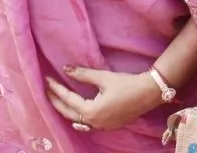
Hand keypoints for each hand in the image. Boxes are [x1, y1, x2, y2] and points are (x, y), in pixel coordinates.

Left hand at [46, 66, 162, 131]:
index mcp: (91, 111)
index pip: (68, 99)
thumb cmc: (127, 84)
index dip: (56, 89)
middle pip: (68, 113)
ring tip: (58, 100)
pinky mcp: (108, 126)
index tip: (47, 80)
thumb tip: (66, 69)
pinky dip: (78, 116)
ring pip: (76, 120)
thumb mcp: (104, 77)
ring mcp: (101, 126)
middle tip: (47, 91)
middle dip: (56, 101)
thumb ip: (83, 75)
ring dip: (66, 110)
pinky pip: (87, 123)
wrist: (150, 93)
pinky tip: (77, 110)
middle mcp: (93, 122)